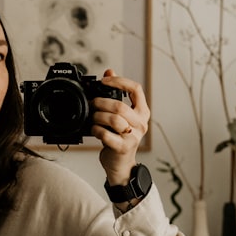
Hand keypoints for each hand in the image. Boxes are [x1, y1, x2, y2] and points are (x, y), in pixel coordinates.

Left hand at [90, 69, 149, 185]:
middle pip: (120, 106)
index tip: (104, 80)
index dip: (119, 81)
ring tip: (93, 117)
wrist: (121, 164)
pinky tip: (94, 130)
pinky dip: (96, 130)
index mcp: (142, 112)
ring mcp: (133, 136)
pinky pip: (106, 134)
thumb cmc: (119, 137)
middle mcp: (141, 123)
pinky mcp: (123, 147)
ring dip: (98, 116)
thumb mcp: (121, 116)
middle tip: (92, 103)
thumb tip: (109, 71)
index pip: (136, 89)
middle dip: (101, 102)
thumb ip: (116, 95)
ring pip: (113, 119)